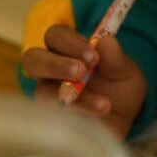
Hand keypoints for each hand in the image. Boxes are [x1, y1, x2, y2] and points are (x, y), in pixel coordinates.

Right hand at [22, 26, 145, 137]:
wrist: (121, 120)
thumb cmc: (118, 89)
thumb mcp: (124, 72)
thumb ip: (115, 58)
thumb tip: (105, 41)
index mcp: (65, 50)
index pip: (56, 36)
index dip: (70, 43)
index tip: (94, 57)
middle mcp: (49, 72)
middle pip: (32, 59)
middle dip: (55, 64)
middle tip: (81, 72)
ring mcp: (45, 96)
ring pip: (43, 92)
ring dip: (72, 96)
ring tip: (103, 104)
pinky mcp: (48, 119)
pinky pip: (54, 117)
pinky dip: (79, 116)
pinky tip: (100, 118)